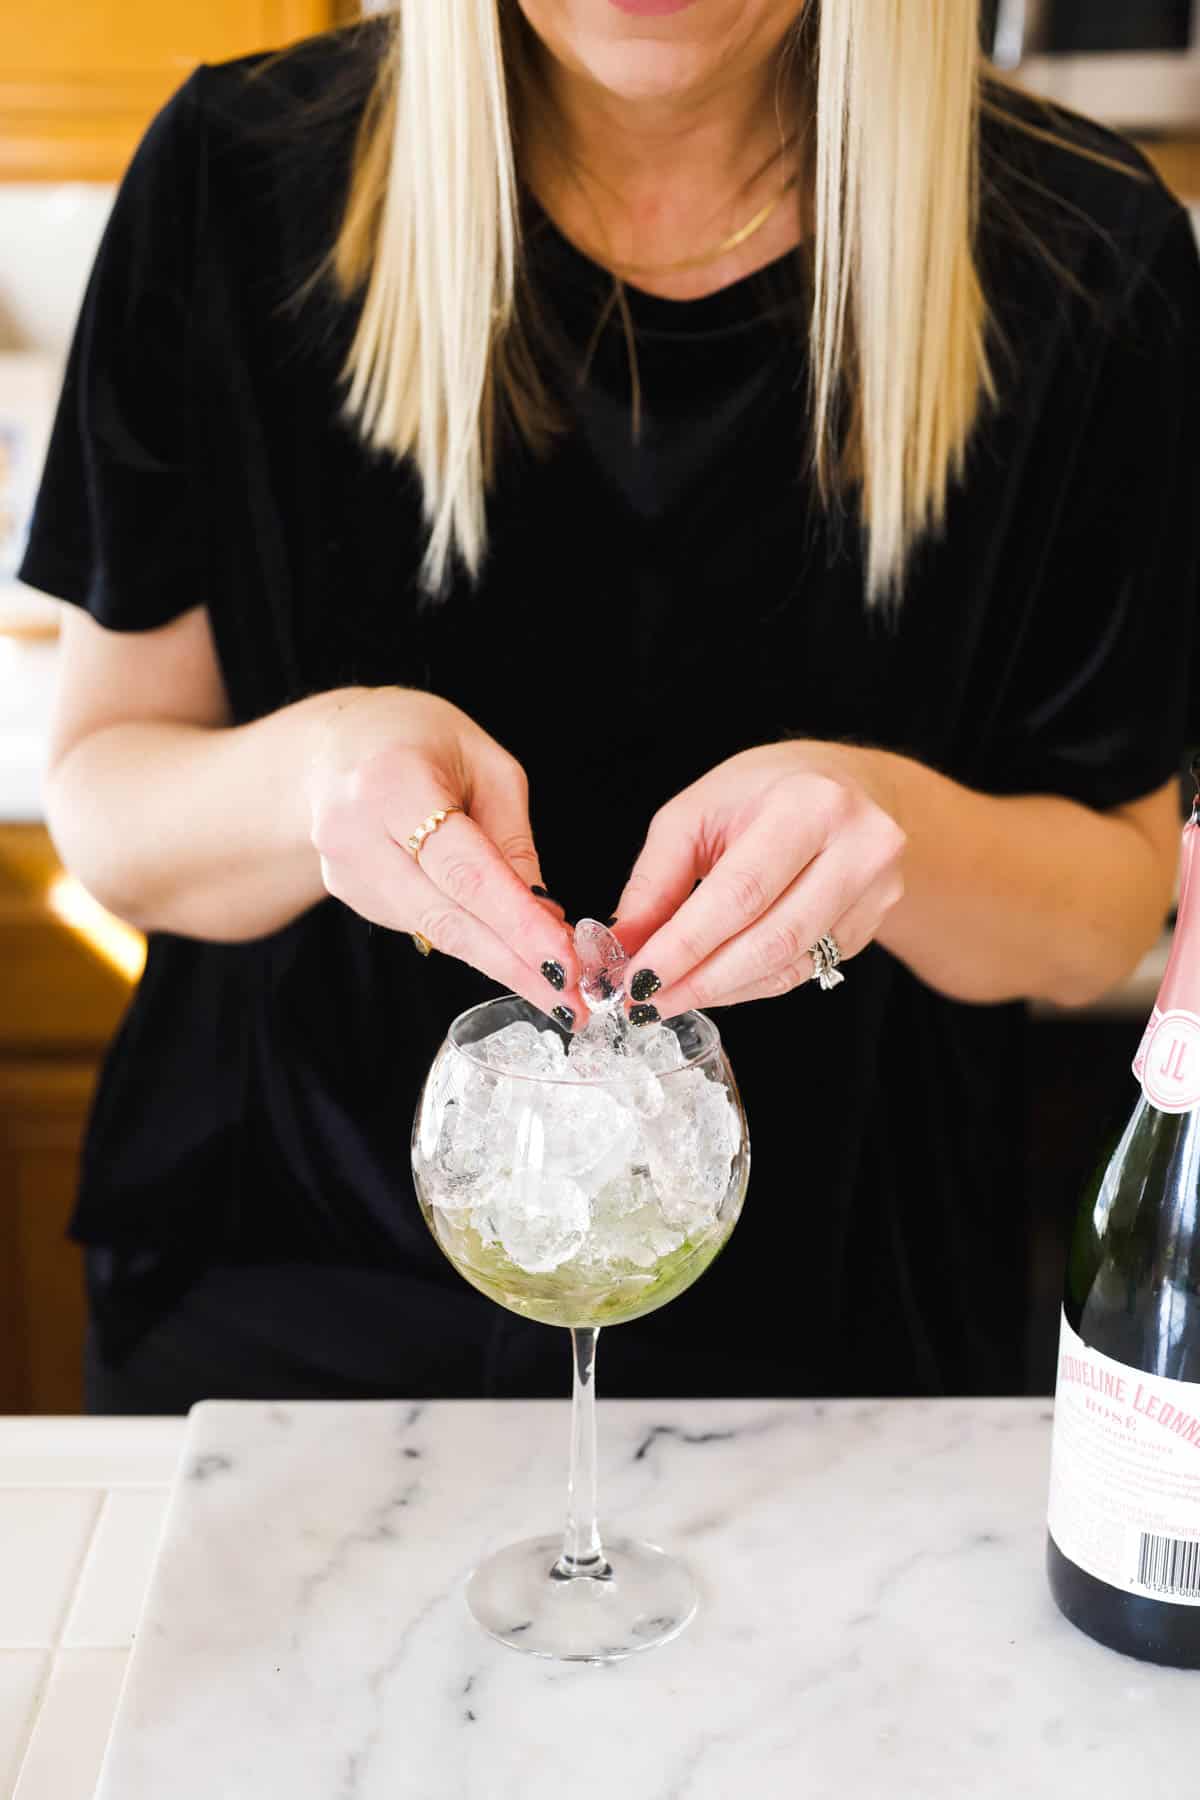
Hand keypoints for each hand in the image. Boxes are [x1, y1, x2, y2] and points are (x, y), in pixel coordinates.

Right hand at [305, 687, 582, 1022]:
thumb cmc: (423, 741)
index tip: (569, 965)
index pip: (466, 871)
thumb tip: (547, 917)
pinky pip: (423, 926)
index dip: (519, 924)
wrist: (337, 745)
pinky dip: (472, 940)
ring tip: (558, 985)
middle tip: (575, 1006)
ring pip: (436, 933)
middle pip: (447, 918)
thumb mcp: (487, 767)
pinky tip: (510, 948)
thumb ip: (513, 841)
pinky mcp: (350, 895)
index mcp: (393, 783)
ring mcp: (345, 871)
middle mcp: (355, 832)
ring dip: (502, 962)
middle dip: (517, 966)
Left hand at [611, 742, 905, 1017]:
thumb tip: (622, 944)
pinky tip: (714, 984)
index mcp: (808, 805)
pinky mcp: (873, 923)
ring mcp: (876, 890)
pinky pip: (803, 971)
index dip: (685, 944)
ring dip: (722, 990)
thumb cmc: (766, 791)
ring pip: (788, 964)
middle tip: (647, 1001)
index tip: (638, 977)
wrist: (852, 786)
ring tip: (672, 996)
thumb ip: (656, 880)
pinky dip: (749, 985)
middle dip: (700, 979)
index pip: (740, 893)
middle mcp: (857, 847)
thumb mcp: (697, 812)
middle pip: (770, 938)